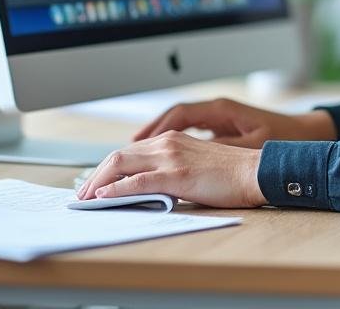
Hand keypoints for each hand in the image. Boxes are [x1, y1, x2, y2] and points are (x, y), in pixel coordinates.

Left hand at [76, 130, 266, 207]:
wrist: (255, 172)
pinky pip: (137, 182)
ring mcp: (171, 157)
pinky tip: (103, 199)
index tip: (95, 184)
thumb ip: (173, 168)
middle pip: (119, 156)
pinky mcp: (176, 175)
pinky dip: (115, 190)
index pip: (129, 151)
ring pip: (121, 165)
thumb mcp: (196, 164)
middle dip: (95, 176)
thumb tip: (150, 186)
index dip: (107, 168)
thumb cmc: (232, 173)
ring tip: (86, 200)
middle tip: (83, 195)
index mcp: (172, 139)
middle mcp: (167, 142)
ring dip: (99, 183)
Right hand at [132, 97, 335, 148]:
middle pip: (171, 117)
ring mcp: (219, 118)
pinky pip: (188, 133)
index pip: (178, 114)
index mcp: (221, 109)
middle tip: (123, 153)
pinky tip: (159, 159)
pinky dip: (170, 143)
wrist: (308, 136)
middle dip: (145, 135)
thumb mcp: (251, 146)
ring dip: (155, 139)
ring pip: (178, 125)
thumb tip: (190, 158)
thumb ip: (221, 150)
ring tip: (131, 156)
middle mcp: (217, 110)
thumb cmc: (284, 140)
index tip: (133, 145)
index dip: (153, 128)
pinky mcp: (223, 128)